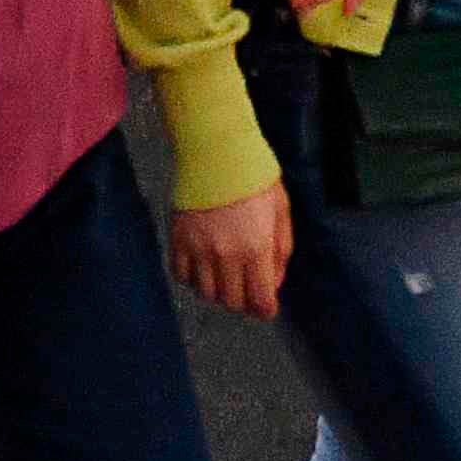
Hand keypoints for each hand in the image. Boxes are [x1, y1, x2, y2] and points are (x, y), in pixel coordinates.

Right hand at [171, 181, 292, 317]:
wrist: (217, 150)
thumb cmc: (254, 177)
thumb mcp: (281, 211)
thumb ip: (281, 251)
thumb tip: (274, 282)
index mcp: (256, 248)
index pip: (260, 300)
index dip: (266, 309)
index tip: (266, 308)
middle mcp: (226, 255)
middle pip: (232, 302)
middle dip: (244, 301)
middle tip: (247, 290)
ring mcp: (199, 249)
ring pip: (206, 293)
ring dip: (218, 292)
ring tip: (225, 277)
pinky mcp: (178, 239)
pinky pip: (181, 276)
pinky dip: (193, 279)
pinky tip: (203, 267)